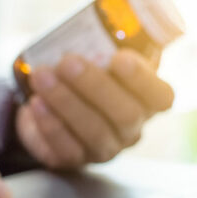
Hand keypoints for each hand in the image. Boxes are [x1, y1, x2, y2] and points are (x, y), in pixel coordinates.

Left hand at [16, 49, 173, 169]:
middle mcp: (131, 129)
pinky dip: (50, 125)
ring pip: (94, 132)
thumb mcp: (100, 60)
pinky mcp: (76, 160)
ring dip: (66, 102)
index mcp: (147, 101)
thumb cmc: (85, 77)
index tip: (119, 58)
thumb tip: (89, 37)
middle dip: (94, 86)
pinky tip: (36, 103)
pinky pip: (66, 148)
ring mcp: (106, 149)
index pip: (160, 97)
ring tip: (42, 77)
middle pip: (125, 115)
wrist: (53, 106)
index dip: (141, 80)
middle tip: (68, 62)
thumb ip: (103, 52)